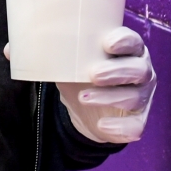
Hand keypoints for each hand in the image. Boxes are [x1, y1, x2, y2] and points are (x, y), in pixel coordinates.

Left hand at [56, 27, 155, 143]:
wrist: (83, 103)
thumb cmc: (81, 70)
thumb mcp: (72, 58)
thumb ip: (59, 49)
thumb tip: (29, 46)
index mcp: (129, 50)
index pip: (134, 42)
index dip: (124, 42)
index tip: (107, 44)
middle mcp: (141, 71)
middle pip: (139, 70)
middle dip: (117, 71)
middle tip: (93, 74)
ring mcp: (142, 97)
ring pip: (135, 98)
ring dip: (110, 97)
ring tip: (84, 97)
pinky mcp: (137, 120)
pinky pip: (135, 127)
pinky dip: (119, 128)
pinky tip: (101, 126)